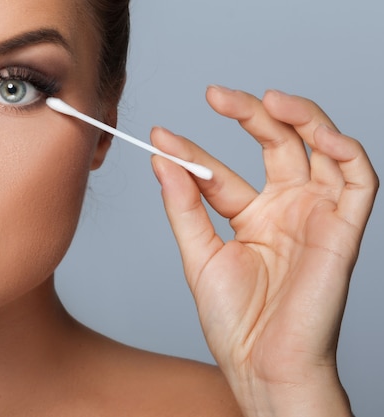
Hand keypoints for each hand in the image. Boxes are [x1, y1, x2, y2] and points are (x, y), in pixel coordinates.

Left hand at [151, 86, 377, 415]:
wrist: (262, 364)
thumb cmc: (234, 321)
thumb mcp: (199, 255)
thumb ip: (184, 206)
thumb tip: (163, 160)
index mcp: (251, 217)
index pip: (220, 172)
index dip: (192, 151)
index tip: (161, 136)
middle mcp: (285, 210)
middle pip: (275, 145)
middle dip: (249, 114)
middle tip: (215, 95)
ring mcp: (315, 216)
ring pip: (321, 149)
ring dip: (302, 117)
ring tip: (268, 99)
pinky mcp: (344, 229)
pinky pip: (359, 180)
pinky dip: (345, 150)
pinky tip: (316, 133)